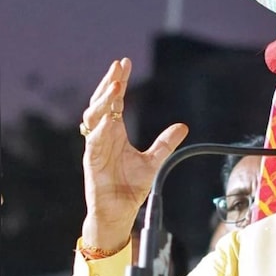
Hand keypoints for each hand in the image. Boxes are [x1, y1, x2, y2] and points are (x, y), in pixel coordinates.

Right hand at [80, 58, 188, 250]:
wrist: (118, 212)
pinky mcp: (92, 162)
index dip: (119, 82)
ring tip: (116, 86)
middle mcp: (103, 137)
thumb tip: (183, 126)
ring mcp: (96, 148)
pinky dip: (101, 129)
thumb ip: (165, 143)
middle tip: (118, 66)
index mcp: (115, 133)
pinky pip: (94, 142)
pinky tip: (109, 118)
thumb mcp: (154, 161)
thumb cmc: (129, 187)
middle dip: (108, 84)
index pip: (115, 102)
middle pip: (101, 103)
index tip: (124, 63)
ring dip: (103, 101)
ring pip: (93, 118)